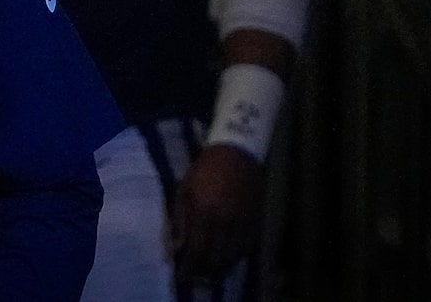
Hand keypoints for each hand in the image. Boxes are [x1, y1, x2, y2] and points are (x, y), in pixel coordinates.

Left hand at [169, 143, 263, 285]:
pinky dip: (236, 258)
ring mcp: (242, 222)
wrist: (236, 153)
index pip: (196, 251)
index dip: (190, 267)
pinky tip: (228, 260)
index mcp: (203, 212)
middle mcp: (224, 221)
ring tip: (211, 272)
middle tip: (196, 277)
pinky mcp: (255, 221)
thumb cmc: (204, 169)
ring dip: (220, 269)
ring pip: (232, 257)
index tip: (183, 276)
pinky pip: (246, 248)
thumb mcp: (184, 189)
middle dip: (204, 272)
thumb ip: (179, 219)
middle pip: (215, 258)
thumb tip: (175, 247)